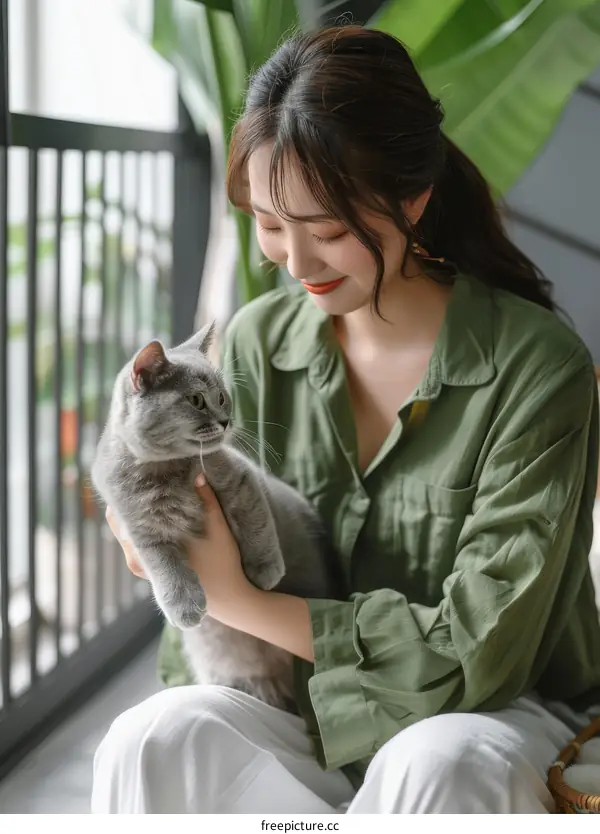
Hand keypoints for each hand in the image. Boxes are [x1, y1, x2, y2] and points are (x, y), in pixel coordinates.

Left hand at [104, 475, 251, 617]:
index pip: (120, 515)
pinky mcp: (145, 568)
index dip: (126, 493)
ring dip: (133, 512)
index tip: (136, 473)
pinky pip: (133, 540)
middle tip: (140, 474)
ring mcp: (139, 565)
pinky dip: (138, 524)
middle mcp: (137, 560)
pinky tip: (150, 508)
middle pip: (119, 521)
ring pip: (125, 530)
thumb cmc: (223, 561)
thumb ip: (206, 498)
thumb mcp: (218, 526)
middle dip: (129, 500)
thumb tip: (195, 471)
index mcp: (149, 549)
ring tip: (144, 487)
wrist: (225, 597)